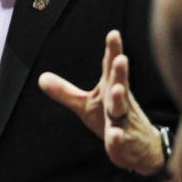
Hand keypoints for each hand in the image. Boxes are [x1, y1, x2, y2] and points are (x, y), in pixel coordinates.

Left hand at [39, 30, 164, 176]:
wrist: (140, 147)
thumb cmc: (111, 118)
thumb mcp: (86, 104)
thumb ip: (65, 91)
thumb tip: (40, 78)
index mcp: (111, 89)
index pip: (111, 68)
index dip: (113, 51)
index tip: (113, 33)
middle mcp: (120, 102)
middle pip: (120, 84)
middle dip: (120, 72)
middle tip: (121, 58)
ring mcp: (125, 122)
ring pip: (122, 110)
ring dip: (119, 99)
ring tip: (117, 89)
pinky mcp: (126, 142)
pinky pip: (121, 140)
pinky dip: (118, 139)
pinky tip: (114, 135)